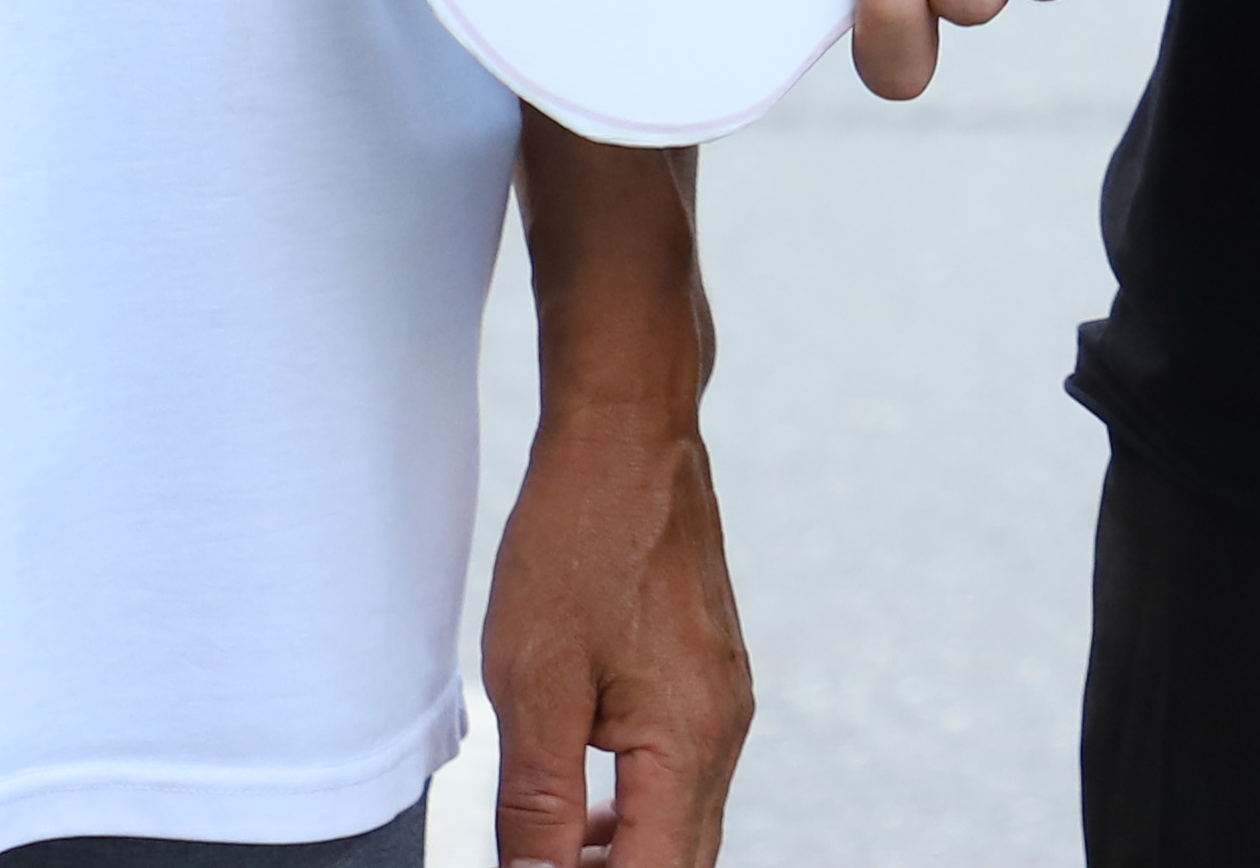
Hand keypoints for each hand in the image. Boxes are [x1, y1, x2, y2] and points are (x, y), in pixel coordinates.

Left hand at [482, 408, 745, 867]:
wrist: (628, 433)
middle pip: (683, 861)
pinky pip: (682, 775)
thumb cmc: (579, 537)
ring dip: (624, 858)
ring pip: (685, 824)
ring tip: (551, 863)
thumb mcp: (534, 683)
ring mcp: (724, 700)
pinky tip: (583, 808)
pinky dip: (637, 811)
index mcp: (689, 739)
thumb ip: (538, 802)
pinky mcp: (710, 676)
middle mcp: (723, 728)